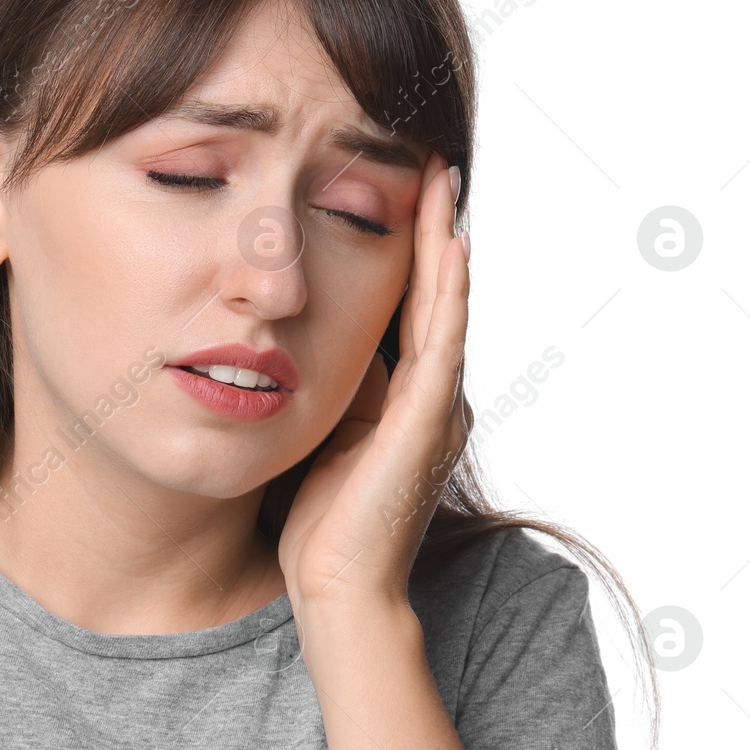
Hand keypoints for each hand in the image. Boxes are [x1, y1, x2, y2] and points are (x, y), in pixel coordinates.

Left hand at [278, 153, 470, 616]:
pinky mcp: (427, 423)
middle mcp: (431, 393)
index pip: (408, 302)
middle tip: (428, 157)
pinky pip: (443, 342)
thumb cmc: (320, 521)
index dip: (401, 243)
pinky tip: (449, 243)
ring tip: (441, 176)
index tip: (388, 181)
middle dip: (429, 225)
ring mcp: (435, 406)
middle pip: (433, 290)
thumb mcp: (322, 429)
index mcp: (405, 394)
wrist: (336, 591)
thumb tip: (300, 332)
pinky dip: (449, 291)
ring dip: (444, 239)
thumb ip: (330, 383)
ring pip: (446, 303)